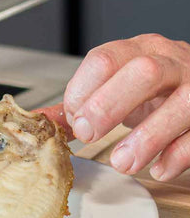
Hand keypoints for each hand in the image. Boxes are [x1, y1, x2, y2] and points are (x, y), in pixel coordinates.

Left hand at [62, 34, 189, 180]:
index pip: (105, 59)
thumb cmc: (158, 88)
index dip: (83, 90)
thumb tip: (42, 120)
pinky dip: (178, 155)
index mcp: (140, 49)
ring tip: (123, 162)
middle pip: (144, 72)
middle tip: (88, 134)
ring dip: (147, 137)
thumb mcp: (120, 85)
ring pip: (181, 104)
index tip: (73, 119)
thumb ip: (84, 102)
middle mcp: (171, 62)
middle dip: (109, 105)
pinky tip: (159, 168)